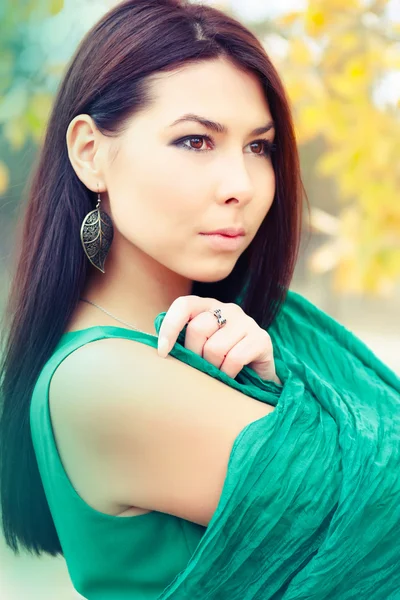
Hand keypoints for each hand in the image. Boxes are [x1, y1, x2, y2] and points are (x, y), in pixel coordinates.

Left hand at [157, 295, 280, 382]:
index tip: (163, 352)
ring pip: (215, 347)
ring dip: (213, 368)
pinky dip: (228, 373)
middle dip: (195, 355)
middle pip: (198, 329)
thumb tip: (160, 351)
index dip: (170, 327)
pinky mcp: (261, 339)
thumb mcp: (198, 348)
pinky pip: (235, 359)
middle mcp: (228, 309)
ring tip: (218, 373)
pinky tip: (231, 376)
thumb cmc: (219, 361)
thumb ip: (182, 342)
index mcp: (207, 306)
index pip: (183, 305)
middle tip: (201, 368)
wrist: (257, 377)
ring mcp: (246, 322)